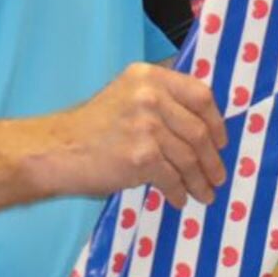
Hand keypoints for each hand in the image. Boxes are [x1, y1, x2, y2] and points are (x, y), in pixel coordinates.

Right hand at [43, 63, 228, 206]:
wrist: (56, 151)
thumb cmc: (91, 128)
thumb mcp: (126, 96)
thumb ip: (160, 101)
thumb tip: (204, 126)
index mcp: (149, 76)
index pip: (200, 94)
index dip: (216, 121)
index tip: (221, 141)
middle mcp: (150, 95)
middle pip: (198, 130)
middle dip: (212, 158)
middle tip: (218, 175)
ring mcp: (146, 126)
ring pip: (188, 157)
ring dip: (199, 180)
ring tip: (204, 193)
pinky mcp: (141, 156)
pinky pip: (172, 178)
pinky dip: (179, 192)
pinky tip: (180, 199)